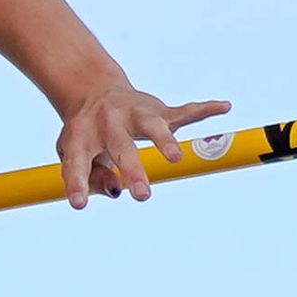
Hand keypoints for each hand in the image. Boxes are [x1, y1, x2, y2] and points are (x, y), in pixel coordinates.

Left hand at [52, 76, 232, 208]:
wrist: (92, 91)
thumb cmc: (84, 135)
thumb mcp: (73, 155)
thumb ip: (91, 176)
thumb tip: (116, 190)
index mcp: (81, 136)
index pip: (77, 162)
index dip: (78, 184)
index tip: (79, 204)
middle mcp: (108, 122)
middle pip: (121, 147)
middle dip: (133, 171)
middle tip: (143, 196)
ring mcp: (134, 114)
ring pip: (152, 125)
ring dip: (165, 141)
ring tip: (176, 158)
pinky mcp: (157, 110)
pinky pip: (184, 111)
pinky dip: (204, 109)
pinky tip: (223, 107)